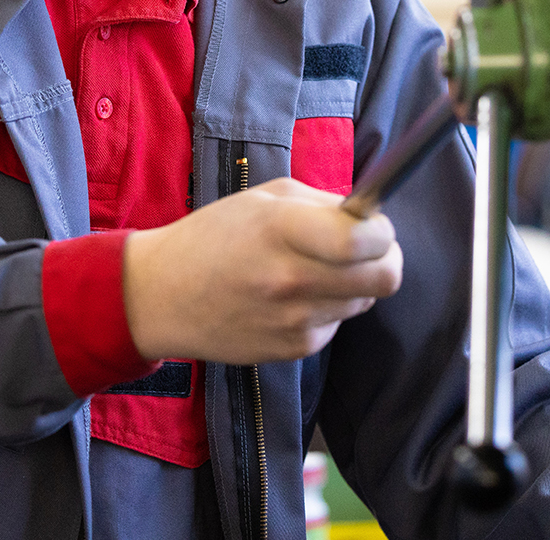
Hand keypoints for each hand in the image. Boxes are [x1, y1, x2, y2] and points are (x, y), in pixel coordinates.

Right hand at [123, 178, 401, 363]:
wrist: (163, 296)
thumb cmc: (214, 237)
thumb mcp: (265, 199)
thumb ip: (322, 204)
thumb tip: (370, 218)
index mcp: (283, 229)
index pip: (366, 240)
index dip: (383, 232)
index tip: (374, 226)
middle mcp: (292, 278)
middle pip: (385, 277)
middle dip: (386, 259)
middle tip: (368, 249)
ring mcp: (294, 320)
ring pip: (364, 301)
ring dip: (352, 284)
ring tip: (313, 270)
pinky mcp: (293, 350)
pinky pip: (335, 324)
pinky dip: (325, 309)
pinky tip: (290, 298)